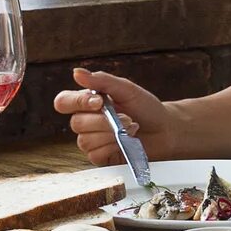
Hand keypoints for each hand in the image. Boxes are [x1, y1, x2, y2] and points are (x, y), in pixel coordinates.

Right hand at [52, 67, 178, 164]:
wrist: (166, 129)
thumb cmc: (146, 108)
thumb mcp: (126, 89)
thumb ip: (102, 81)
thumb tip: (76, 72)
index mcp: (87, 103)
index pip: (64, 102)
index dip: (77, 102)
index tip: (100, 101)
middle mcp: (86, 122)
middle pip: (76, 123)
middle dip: (103, 121)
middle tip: (126, 117)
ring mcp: (92, 141)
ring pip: (85, 141)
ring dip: (111, 134)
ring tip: (130, 129)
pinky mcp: (101, 157)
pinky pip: (95, 154)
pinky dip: (113, 147)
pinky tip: (126, 142)